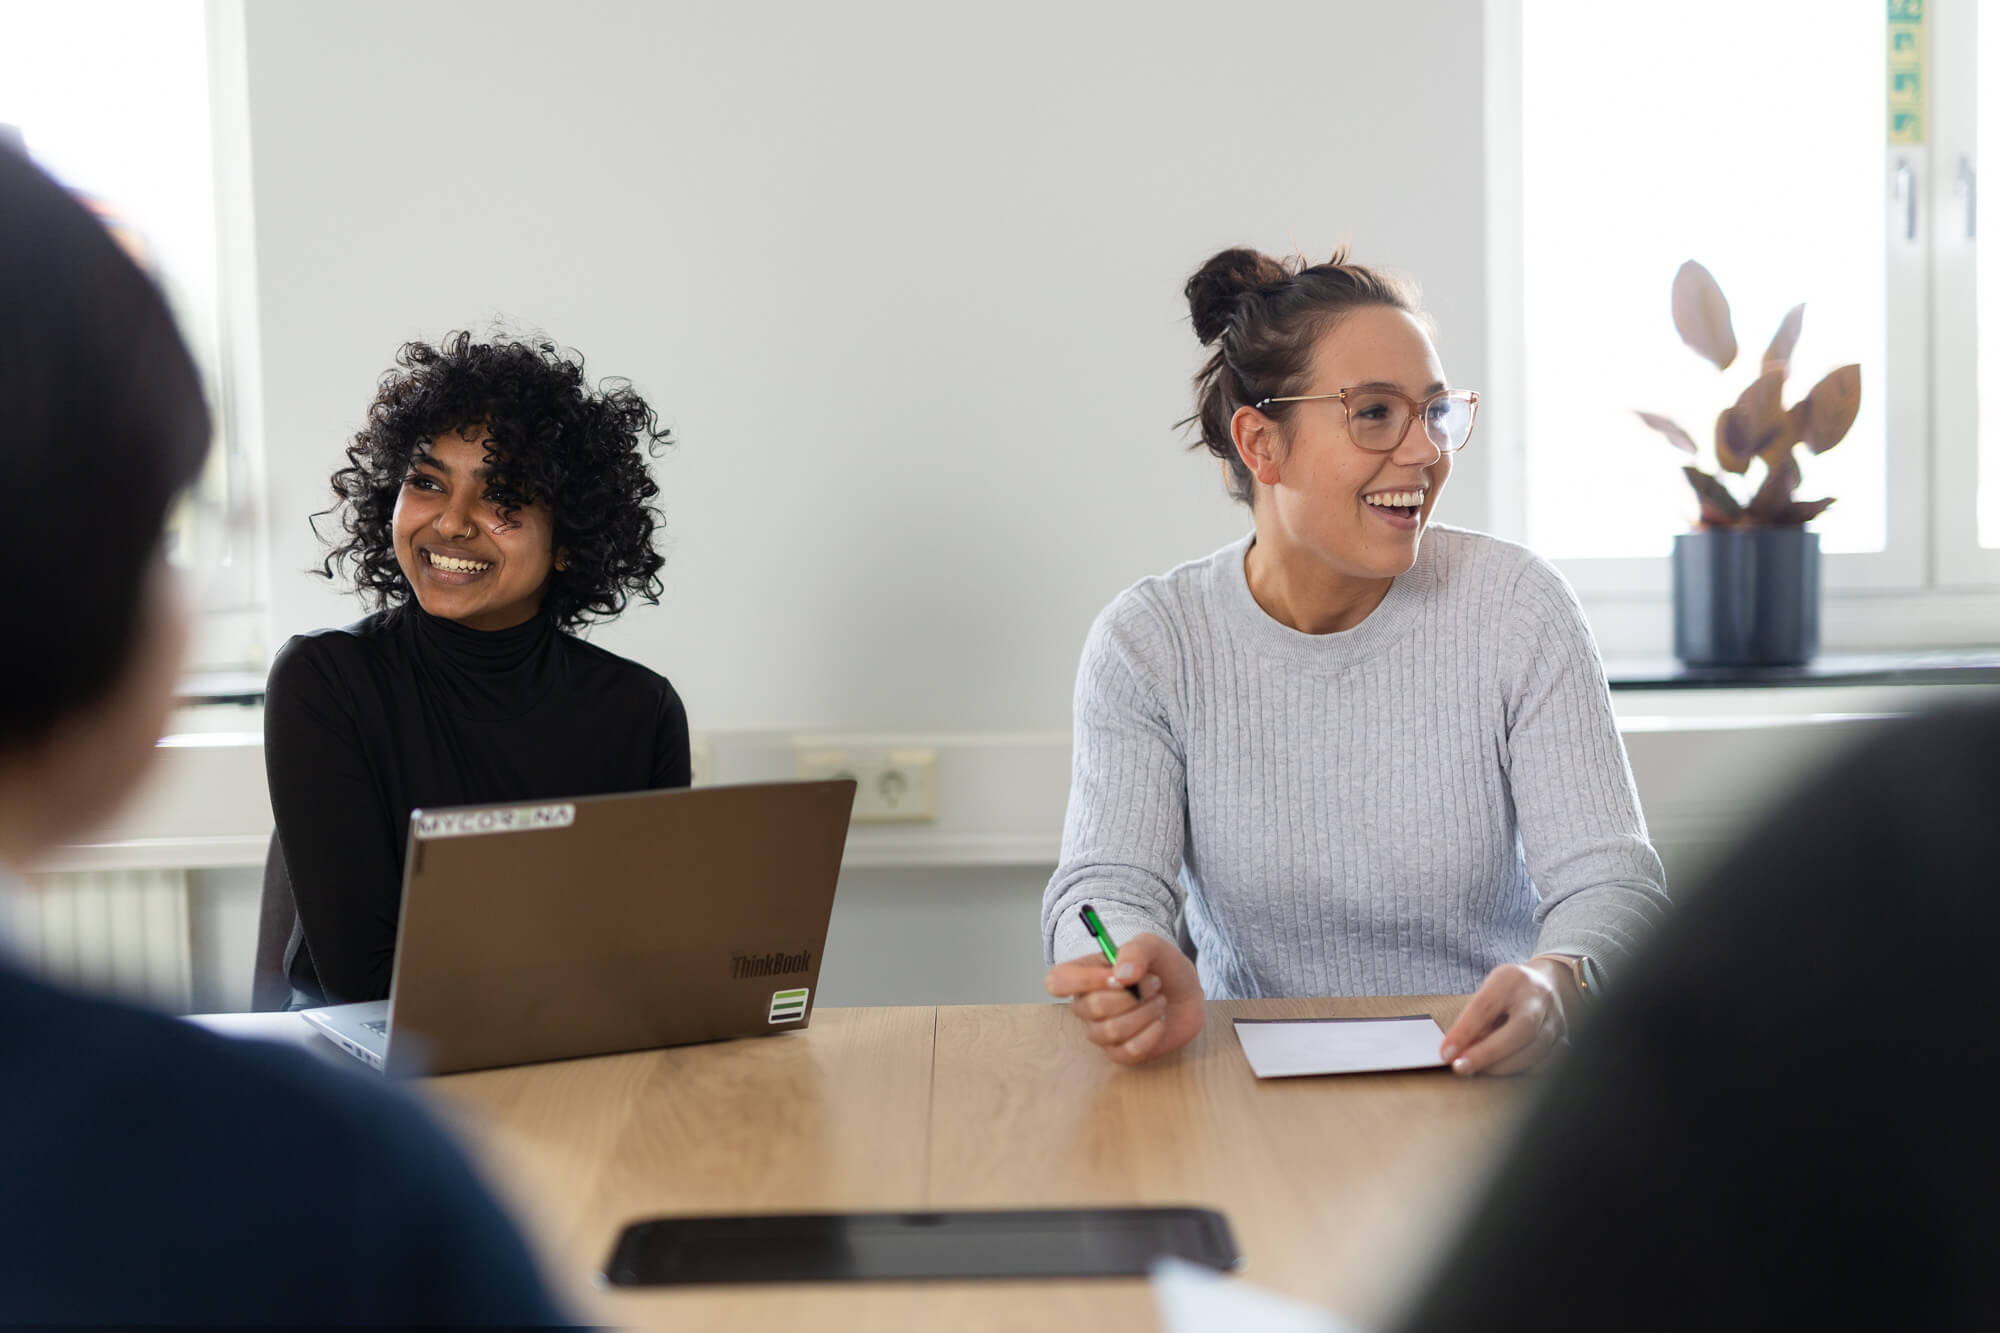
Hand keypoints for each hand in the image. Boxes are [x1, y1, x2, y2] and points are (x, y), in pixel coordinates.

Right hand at [1043, 931, 1205, 1065]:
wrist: (1188, 993)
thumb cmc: (1163, 968)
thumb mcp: (1153, 946)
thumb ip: (1136, 951)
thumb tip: (1121, 976)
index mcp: (1085, 973)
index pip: (1057, 981)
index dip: (1083, 981)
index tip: (1116, 976)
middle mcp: (1087, 1004)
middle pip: (1088, 1008)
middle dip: (1130, 994)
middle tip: (1154, 983)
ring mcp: (1103, 1032)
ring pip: (1110, 1031)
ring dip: (1144, 1013)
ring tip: (1159, 1001)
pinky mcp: (1122, 1052)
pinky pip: (1128, 1051)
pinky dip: (1151, 1034)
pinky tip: (1160, 1021)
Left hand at [1438, 960, 1569, 1075]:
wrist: (1545, 985)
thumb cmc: (1508, 991)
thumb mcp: (1487, 992)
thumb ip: (1474, 1019)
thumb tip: (1456, 1051)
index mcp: (1513, 979)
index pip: (1486, 1005)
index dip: (1465, 1031)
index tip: (1446, 1053)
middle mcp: (1539, 998)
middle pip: (1520, 1030)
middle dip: (1488, 1053)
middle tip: (1461, 1067)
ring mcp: (1556, 1020)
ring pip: (1534, 1052)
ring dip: (1501, 1066)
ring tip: (1477, 1069)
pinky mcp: (1563, 1040)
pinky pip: (1542, 1064)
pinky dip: (1517, 1070)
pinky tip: (1501, 1068)